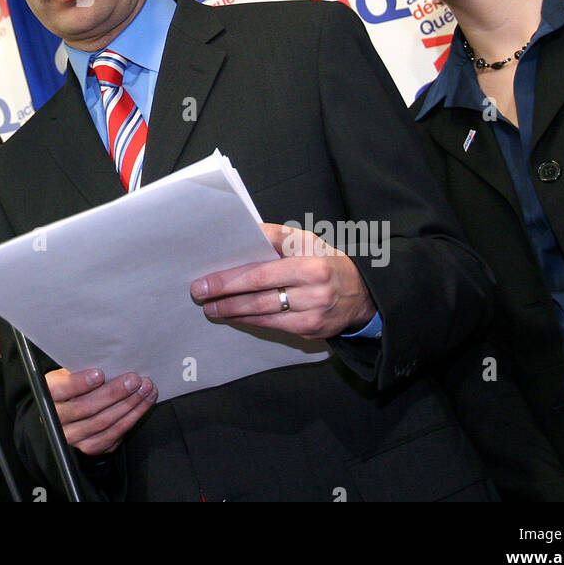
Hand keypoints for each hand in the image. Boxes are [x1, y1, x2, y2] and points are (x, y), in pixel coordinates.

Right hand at [45, 367, 156, 455]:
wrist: (65, 411)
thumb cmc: (70, 385)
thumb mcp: (66, 372)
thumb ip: (79, 368)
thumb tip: (107, 357)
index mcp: (48, 395)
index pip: (61, 390)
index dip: (79, 383)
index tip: (99, 374)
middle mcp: (58, 420)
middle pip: (86, 408)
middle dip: (114, 393)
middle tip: (134, 380)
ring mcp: (74, 437)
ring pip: (104, 423)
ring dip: (129, 405)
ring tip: (145, 389)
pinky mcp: (90, 446)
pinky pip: (114, 434)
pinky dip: (132, 417)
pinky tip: (142, 403)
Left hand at [190, 222, 376, 338]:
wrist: (362, 293)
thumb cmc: (326, 260)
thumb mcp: (306, 241)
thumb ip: (274, 237)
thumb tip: (241, 232)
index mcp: (311, 266)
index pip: (261, 275)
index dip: (230, 280)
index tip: (206, 282)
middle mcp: (314, 294)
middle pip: (259, 299)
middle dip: (225, 299)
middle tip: (200, 296)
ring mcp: (313, 317)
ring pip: (264, 316)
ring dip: (234, 312)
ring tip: (213, 308)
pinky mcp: (311, 332)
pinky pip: (274, 326)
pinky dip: (252, 321)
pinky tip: (237, 315)